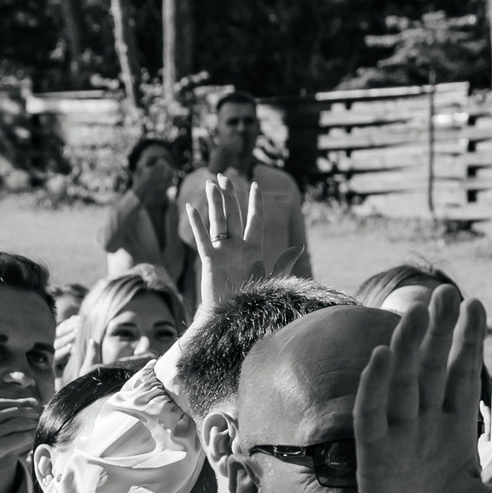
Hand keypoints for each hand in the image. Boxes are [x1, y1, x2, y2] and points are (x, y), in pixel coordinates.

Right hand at [183, 174, 298, 302]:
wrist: (234, 317)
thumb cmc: (253, 301)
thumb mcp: (272, 280)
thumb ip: (284, 262)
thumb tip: (300, 247)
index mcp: (253, 249)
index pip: (255, 220)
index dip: (255, 203)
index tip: (255, 185)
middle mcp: (236, 247)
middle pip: (233, 215)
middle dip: (229, 195)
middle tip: (223, 175)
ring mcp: (222, 252)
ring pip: (218, 222)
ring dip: (214, 203)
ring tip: (210, 183)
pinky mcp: (210, 261)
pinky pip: (202, 239)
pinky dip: (197, 224)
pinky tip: (191, 207)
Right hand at [350, 288, 491, 492]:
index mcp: (455, 438)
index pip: (461, 379)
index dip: (467, 343)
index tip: (476, 306)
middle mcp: (424, 433)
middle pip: (430, 370)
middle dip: (439, 332)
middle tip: (447, 292)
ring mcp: (398, 444)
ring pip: (402, 384)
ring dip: (408, 347)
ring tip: (418, 311)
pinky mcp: (375, 461)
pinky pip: (373, 416)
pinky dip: (377, 386)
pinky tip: (384, 356)